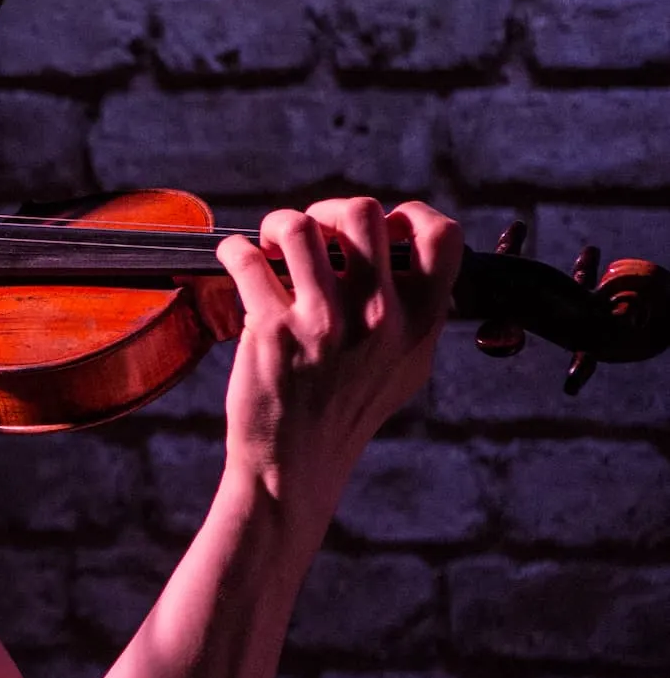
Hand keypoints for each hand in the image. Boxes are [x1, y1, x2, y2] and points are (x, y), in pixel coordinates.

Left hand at [215, 197, 463, 498]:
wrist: (294, 466)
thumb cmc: (346, 412)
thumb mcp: (404, 368)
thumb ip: (417, 314)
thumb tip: (413, 257)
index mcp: (420, 324)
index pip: (443, 237)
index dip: (410, 215)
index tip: (380, 227)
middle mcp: (380, 319)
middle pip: (363, 213)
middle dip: (328, 211)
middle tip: (310, 234)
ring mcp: (325, 324)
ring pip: (299, 227)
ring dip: (277, 225)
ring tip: (270, 246)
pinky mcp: (273, 331)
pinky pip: (246, 259)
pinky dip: (234, 252)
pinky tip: (236, 262)